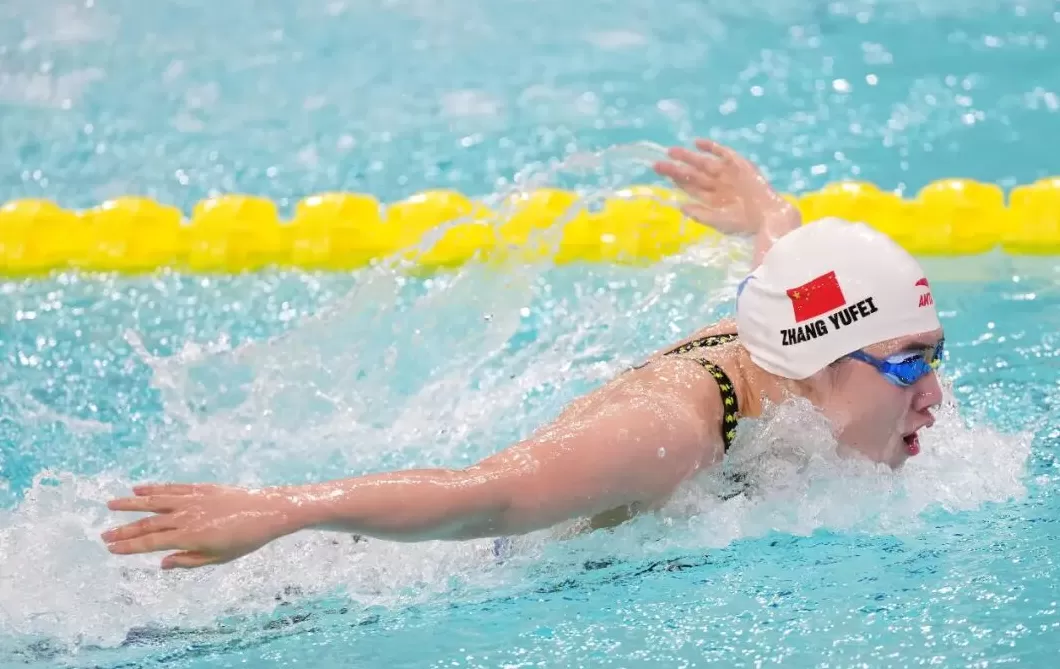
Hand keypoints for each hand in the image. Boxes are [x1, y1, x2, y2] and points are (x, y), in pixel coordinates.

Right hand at [101, 483, 298, 568]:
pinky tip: (139, 488)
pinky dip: (154, 488)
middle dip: (124, 530)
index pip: (151, 543)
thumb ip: (189, 560)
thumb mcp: (219, 558)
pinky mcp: (201, 488)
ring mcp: (192, 500)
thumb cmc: (245, 539)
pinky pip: (172, 488)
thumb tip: (162, 563)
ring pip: (155, 501)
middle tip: (102, 534)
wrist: (268, 511)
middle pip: (148, 523)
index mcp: (189, 537)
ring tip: (111, 504)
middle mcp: (187, 516)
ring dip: (131, 503)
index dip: (129, 546)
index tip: (111, 548)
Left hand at [653, 138, 794, 235]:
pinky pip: (723, 153)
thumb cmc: (744, 224)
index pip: (690, 187)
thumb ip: (699, 214)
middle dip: (676, 168)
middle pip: (693, 174)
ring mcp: (728, 174)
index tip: (660, 172)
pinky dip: (711, 147)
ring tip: (672, 151)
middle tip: (657, 163)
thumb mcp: (717, 221)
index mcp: (713, 199)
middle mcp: (718, 185)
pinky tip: (696, 143)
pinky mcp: (740, 165)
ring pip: (704, 163)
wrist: (768, 217)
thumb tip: (679, 206)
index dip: (675, 179)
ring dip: (688, 157)